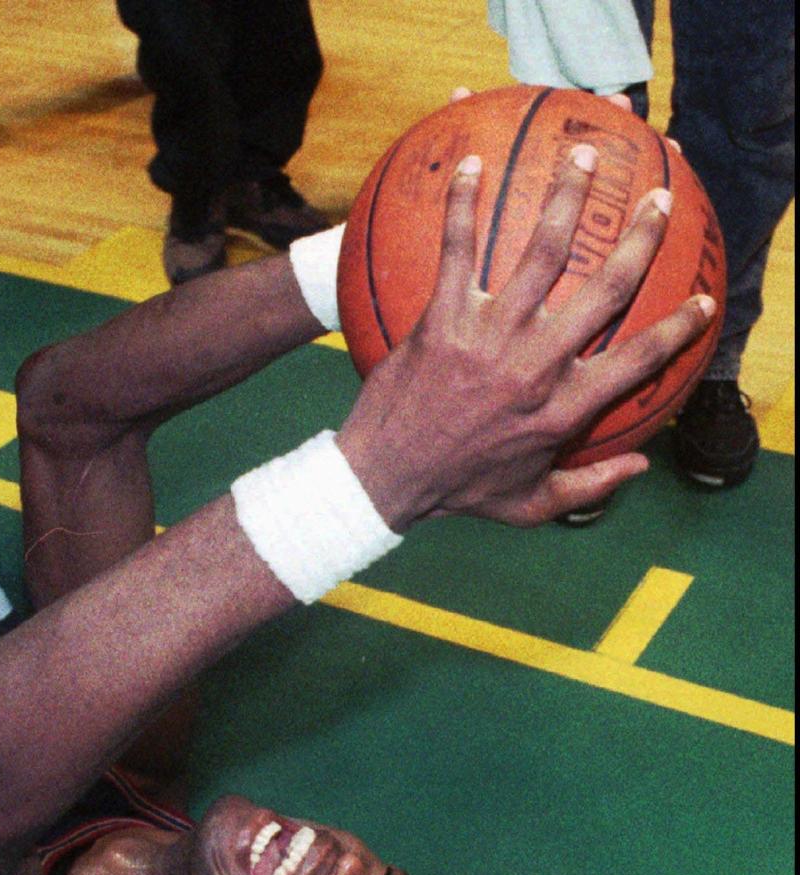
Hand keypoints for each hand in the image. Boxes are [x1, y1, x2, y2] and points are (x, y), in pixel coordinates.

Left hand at [336, 147, 714, 529]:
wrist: (388, 477)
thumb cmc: (461, 489)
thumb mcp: (532, 504)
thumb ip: (590, 486)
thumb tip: (641, 466)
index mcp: (565, 407)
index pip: (641, 358)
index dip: (680, 328)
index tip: (703, 299)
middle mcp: (537, 364)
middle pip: (608, 287)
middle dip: (642, 236)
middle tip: (658, 199)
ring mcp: (490, 335)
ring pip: (544, 251)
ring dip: (570, 194)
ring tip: (586, 151)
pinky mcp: (443, 317)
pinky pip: (458, 248)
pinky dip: (463, 202)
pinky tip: (472, 162)